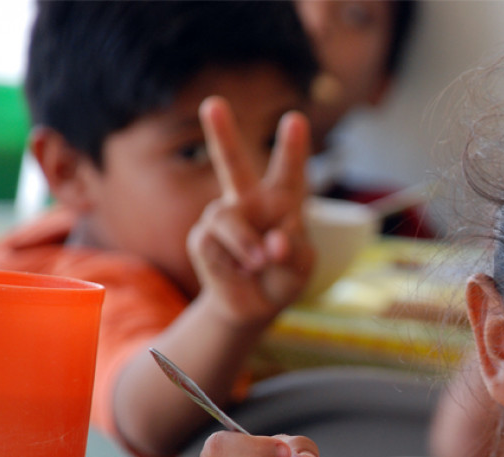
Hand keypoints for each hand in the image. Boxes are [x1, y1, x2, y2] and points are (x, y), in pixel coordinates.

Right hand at [187, 95, 313, 323]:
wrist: (255, 305)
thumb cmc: (283, 277)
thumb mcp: (301, 266)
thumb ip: (293, 251)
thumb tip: (271, 243)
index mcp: (283, 201)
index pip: (289, 171)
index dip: (292, 147)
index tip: (294, 119)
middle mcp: (249, 202)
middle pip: (232, 164)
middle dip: (221, 134)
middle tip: (213, 103)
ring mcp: (222, 217)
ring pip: (228, 218)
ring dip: (248, 245)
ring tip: (261, 263)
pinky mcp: (202, 238)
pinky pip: (215, 244)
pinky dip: (234, 261)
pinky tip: (239, 271)